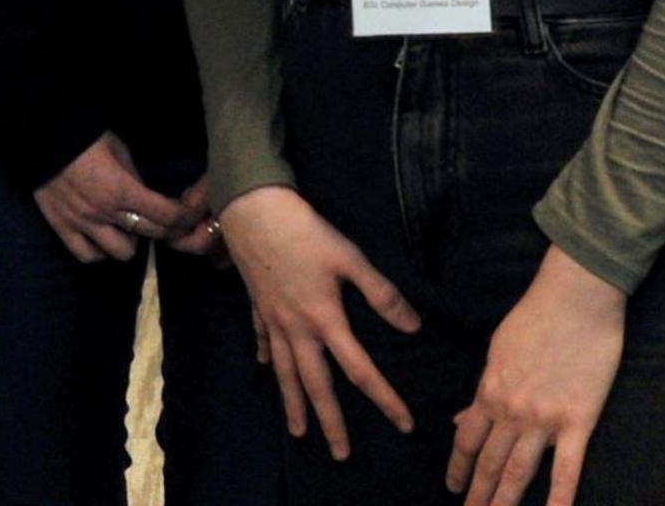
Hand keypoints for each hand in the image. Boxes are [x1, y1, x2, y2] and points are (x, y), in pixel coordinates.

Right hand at [31, 134, 209, 263]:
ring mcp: (83, 224)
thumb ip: (135, 177)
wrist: (41, 136)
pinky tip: (101, 238)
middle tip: (167, 222)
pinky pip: (87, 255)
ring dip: (131, 241)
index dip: (185, 218)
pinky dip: (99, 250)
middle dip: (167, 229)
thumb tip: (145, 195)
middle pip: (151, 234)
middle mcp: (106, 213)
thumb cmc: (85, 136)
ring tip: (127, 228)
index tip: (190, 216)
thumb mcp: (119, 150)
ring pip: (122, 253)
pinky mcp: (62, 228)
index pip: (166, 215)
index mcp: (123, 189)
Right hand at [216, 186, 418, 460]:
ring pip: (286, 373)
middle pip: (316, 384)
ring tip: (299, 432)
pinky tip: (268, 371)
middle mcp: (297, 329)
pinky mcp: (258, 306)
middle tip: (340, 453)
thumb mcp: (349, 257)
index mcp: (325, 319)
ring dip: (294, 404)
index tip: (403, 424)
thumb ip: (381, 294)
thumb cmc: (305, 231)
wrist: (252, 210)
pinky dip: (267, 360)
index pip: (359, 370)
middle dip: (330, 421)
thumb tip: (412, 327)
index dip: (383, 398)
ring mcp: (273, 320)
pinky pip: (263, 342)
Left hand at [449, 246, 624, 505]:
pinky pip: (568, 467)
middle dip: (476, 495)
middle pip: (488, 463)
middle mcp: (511, 411)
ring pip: (519, 472)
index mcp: (489, 391)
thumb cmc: (535, 318)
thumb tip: (459, 418)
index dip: (457, 469)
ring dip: (503, 502)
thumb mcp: (496, 351)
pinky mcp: (579, 419)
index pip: (466, 441)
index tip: (452, 488)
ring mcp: (544, 418)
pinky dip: (560, 497)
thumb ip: (482, 391)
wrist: (576, 298)